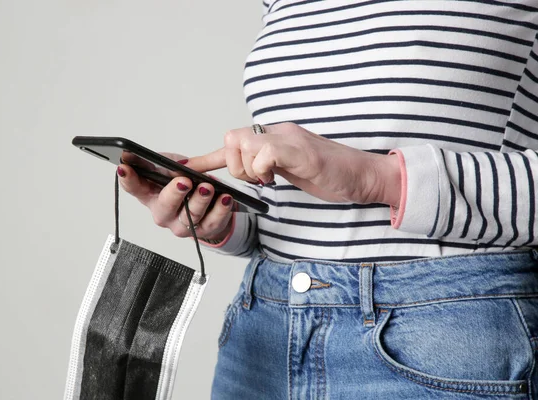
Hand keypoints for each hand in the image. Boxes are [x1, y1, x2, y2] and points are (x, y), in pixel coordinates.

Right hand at [117, 152, 234, 240]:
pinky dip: (220, 209)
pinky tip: (226, 198)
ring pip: (190, 215)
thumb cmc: (182, 182)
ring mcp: (182, 225)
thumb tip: (140, 156)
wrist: (206, 201)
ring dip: (200, 200)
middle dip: (174, 193)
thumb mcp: (168, 167)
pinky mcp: (203, 230)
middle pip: (165, 206)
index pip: (133, 187)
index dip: (127, 178)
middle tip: (184, 180)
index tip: (124, 166)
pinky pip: (213, 222)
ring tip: (208, 187)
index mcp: (150, 195)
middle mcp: (163, 213)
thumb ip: (157, 162)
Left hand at [183, 122, 401, 205]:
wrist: (363, 175)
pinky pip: (264, 152)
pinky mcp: (299, 150)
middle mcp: (278, 132)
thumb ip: (267, 167)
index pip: (234, 142)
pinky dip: (263, 170)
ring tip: (268, 180)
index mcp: (274, 138)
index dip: (209, 158)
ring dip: (248, 169)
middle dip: (234, 165)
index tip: (190, 168)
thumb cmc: (329, 175)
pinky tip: (276, 179)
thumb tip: (247, 172)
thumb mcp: (289, 172)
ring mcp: (288, 139)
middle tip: (255, 180)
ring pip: (242, 142)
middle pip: (231, 137)